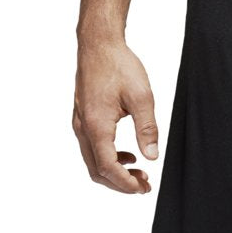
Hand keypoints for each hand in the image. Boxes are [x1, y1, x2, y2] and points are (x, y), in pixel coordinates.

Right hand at [73, 40, 158, 193]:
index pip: (108, 167)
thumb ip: (147, 129)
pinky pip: (91, 149)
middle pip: (97, 171)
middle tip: (144, 186)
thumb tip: (152, 157)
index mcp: (97, 125)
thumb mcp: (142, 97)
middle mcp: (83, 127)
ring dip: (115, 173)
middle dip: (120, 183)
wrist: (98, 43)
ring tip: (139, 173)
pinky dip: (108, 159)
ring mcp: (80, 123)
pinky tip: (127, 156)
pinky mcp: (82, 119)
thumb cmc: (118, 65)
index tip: (143, 188)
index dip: (126, 183)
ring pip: (93, 162)